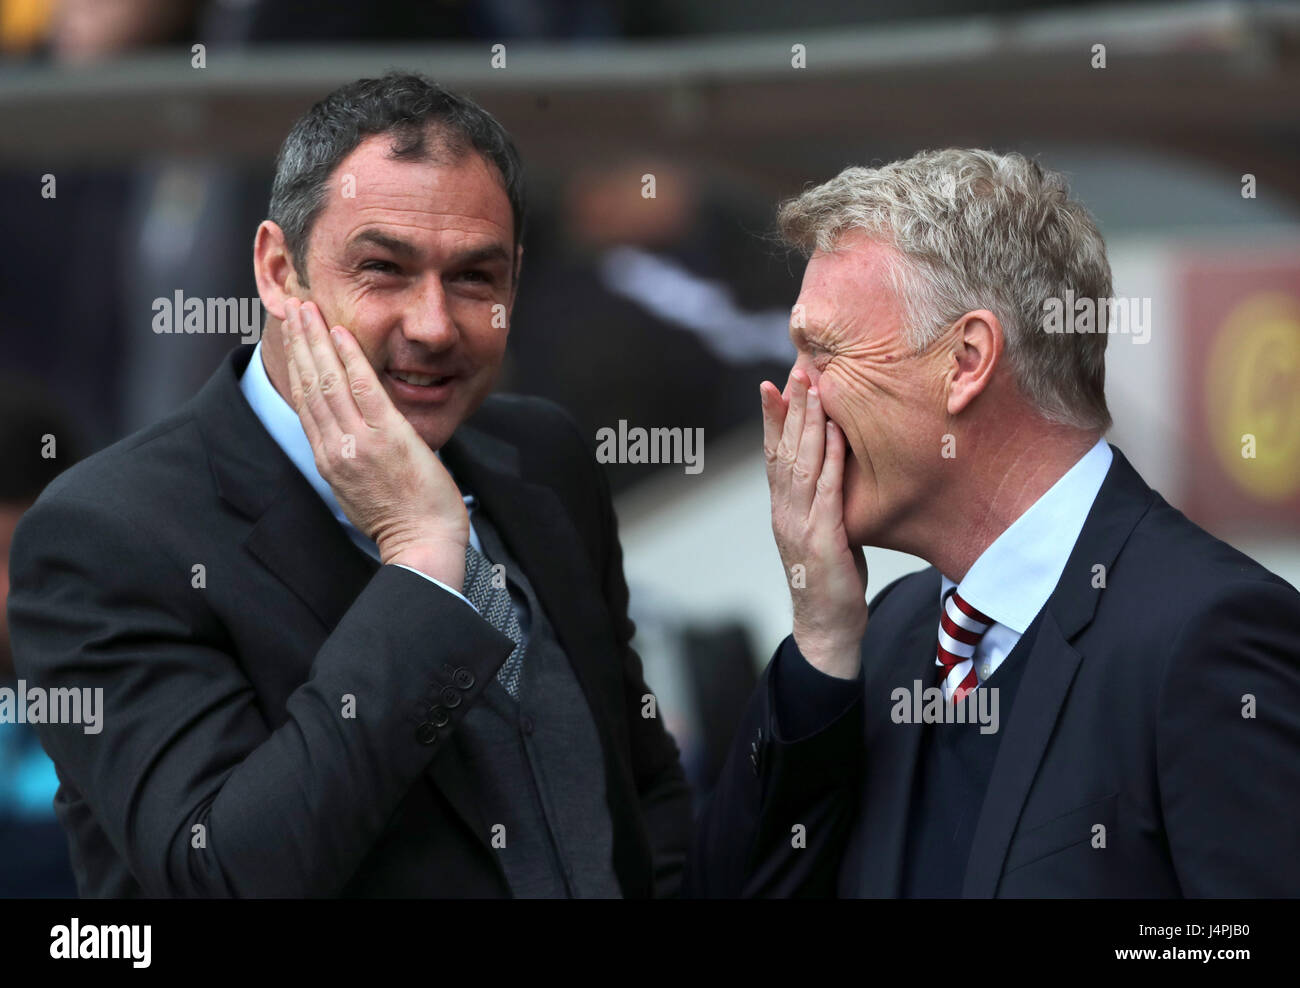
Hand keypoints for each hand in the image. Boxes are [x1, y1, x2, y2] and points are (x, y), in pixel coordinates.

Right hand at [281, 298, 469, 588]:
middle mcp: (335, 448)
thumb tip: (353, 435)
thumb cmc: (402, 521)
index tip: (292, 338)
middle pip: (308, 385)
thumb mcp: (362, 489)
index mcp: (328, 460)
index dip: (296, 366)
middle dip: (298, 344)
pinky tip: (341, 333)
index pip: (306, 403)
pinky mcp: (386, 438)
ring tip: (306, 309)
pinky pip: (363, 388)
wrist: (421, 546)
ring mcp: (358, 442)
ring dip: (315, 341)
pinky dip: (350, 358)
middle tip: (290, 308)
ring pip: (328, 382)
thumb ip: (352, 458)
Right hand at [762, 369, 868, 678]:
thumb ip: (820, 502)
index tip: (772, 385)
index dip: (772, 420)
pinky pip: (827, 492)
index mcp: (782, 509)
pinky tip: (836, 434)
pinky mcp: (823, 540)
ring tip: (813, 390)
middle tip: (796, 371)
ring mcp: (801, 525)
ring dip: (808, 425)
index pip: (773, 455)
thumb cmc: (828, 580)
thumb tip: (832, 469)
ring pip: (802, 464)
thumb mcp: (821, 533)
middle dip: (790, 409)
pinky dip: (831, 460)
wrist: (826, 628)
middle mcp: (785, 512)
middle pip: (784, 451)